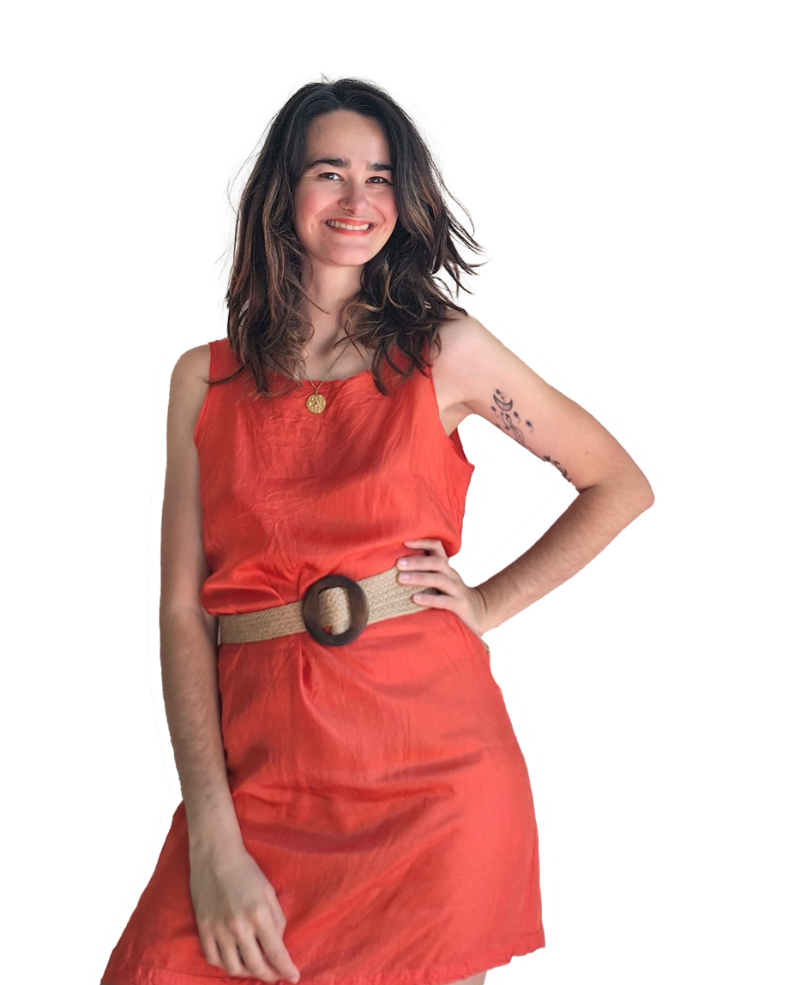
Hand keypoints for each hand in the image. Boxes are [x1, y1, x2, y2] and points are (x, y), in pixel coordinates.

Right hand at [190, 843, 299, 983]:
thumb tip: (278, 943)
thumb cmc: (247, 871)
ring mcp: (218, 930)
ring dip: (247, 973)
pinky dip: (225, 965)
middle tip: (276, 976)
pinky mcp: (203, 930)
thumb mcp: (269, 891)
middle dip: (269, 975)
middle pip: (256, 966)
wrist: (216, 856)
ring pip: (233, 968)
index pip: (276, 952)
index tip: (294, 977)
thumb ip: (277, 919)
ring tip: (255, 968)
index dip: (286, 969)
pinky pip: (213, 959)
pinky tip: (234, 960)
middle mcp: (238, 926)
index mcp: (259, 914)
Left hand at [398, 539, 490, 637]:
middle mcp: (452, 575)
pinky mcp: (459, 606)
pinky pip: (444, 601)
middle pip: (436, 562)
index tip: (404, 541)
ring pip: (439, 579)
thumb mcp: (440, 580)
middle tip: (398, 563)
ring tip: (401, 579)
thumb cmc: (451, 595)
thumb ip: (424, 572)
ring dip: (419, 578)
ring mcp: (457, 590)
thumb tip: (395, 566)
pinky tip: (415, 598)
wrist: (479, 612)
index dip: (422, 542)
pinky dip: (429, 599)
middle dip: (416, 561)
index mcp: (445, 567)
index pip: (437, 547)